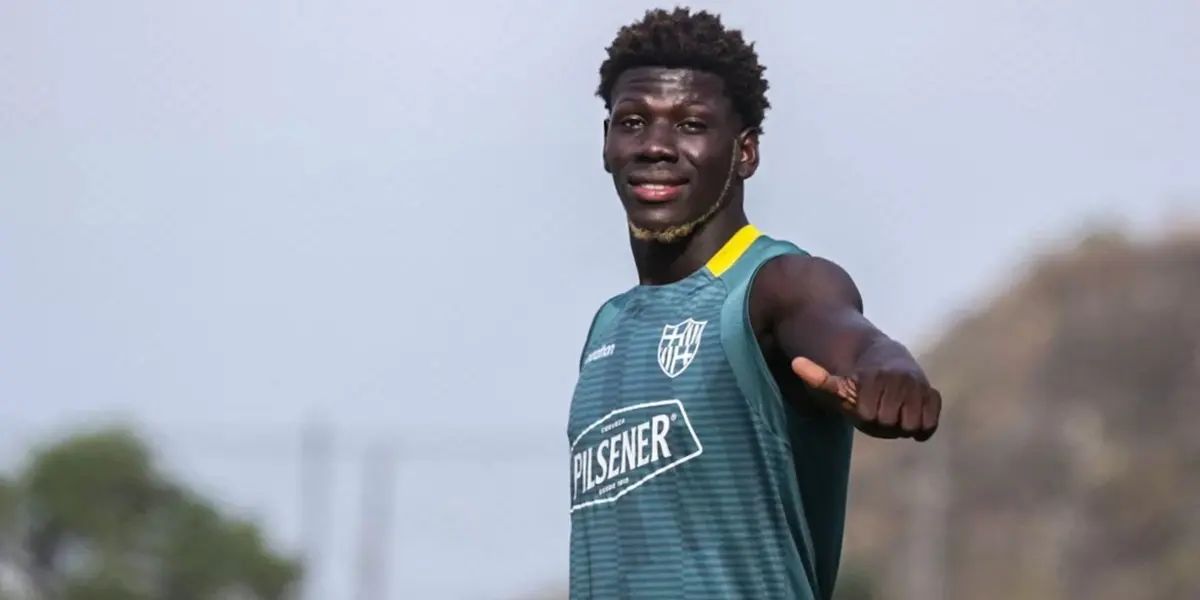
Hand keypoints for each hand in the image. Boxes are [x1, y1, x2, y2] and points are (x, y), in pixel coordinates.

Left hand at [790, 357, 940, 440]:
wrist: (889, 363)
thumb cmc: (858, 382)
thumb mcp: (837, 383)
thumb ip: (818, 378)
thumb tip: (794, 363)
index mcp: (875, 376)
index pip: (868, 417)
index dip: (863, 415)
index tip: (862, 403)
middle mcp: (900, 378)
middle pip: (890, 425)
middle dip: (882, 423)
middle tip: (879, 408)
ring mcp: (920, 386)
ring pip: (911, 426)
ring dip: (901, 425)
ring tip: (894, 411)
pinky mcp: (934, 396)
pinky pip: (929, 425)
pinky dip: (922, 427)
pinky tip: (912, 417)